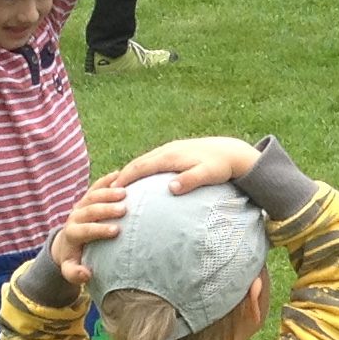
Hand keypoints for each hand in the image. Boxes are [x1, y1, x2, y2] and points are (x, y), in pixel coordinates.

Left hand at [51, 176, 134, 285]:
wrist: (67, 243)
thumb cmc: (75, 258)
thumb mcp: (70, 269)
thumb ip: (75, 274)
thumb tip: (86, 274)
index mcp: (72, 233)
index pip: (84, 230)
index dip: (99, 230)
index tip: (116, 231)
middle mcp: (75, 216)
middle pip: (89, 209)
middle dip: (106, 208)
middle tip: (123, 209)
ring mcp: (81, 204)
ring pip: (93, 195)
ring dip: (108, 192)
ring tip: (126, 192)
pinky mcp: (87, 197)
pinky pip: (96, 186)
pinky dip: (107, 179)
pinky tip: (120, 173)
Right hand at [116, 136, 258, 194]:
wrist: (231, 152)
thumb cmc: (220, 166)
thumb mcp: (207, 175)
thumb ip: (190, 181)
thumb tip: (171, 189)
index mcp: (171, 157)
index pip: (141, 167)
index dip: (125, 178)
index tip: (111, 190)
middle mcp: (167, 151)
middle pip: (138, 163)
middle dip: (122, 175)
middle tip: (107, 190)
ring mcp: (170, 149)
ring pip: (144, 160)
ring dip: (131, 171)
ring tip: (119, 186)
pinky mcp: (175, 151)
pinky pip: (153, 160)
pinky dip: (142, 169)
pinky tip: (141, 180)